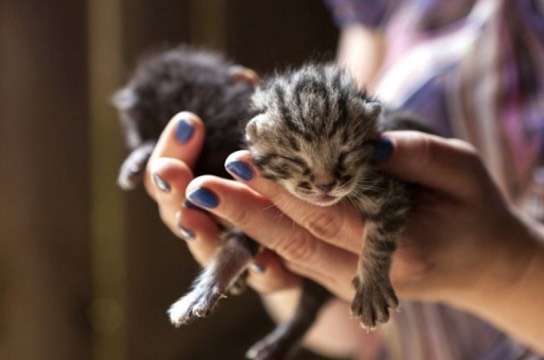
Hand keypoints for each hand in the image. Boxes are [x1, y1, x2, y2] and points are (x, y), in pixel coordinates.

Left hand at [173, 131, 530, 304]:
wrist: (480, 263)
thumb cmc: (472, 211)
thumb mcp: (461, 168)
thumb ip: (414, 154)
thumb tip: (360, 140)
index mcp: (401, 248)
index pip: (327, 214)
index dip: (281, 188)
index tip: (240, 159)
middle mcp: (369, 273)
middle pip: (294, 239)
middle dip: (244, 211)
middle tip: (199, 185)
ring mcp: (352, 282)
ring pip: (288, 252)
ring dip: (245, 224)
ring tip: (204, 197)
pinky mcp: (341, 278)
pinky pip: (296, 257)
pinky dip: (264, 233)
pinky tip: (236, 210)